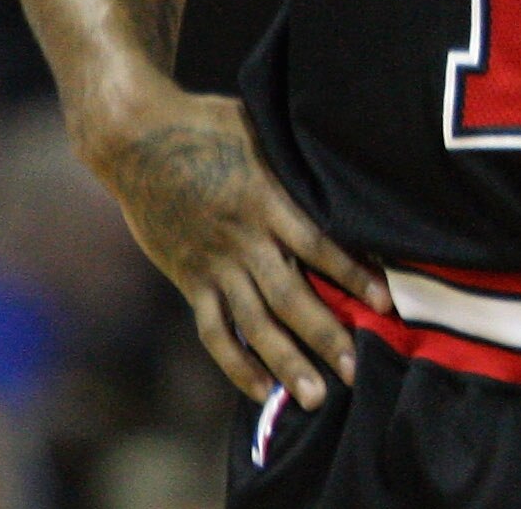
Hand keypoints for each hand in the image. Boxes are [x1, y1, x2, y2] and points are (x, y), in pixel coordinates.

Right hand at [85, 85, 389, 405]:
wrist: (135, 138)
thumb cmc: (208, 123)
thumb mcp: (264, 130)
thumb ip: (298, 162)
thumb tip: (349, 164)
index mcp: (265, 198)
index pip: (318, 245)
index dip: (353, 275)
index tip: (385, 303)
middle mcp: (241, 238)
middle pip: (289, 296)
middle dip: (326, 335)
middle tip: (356, 370)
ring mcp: (212, 263)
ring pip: (253, 323)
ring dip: (286, 361)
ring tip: (315, 396)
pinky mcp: (189, 278)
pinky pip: (214, 329)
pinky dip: (236, 363)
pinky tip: (260, 390)